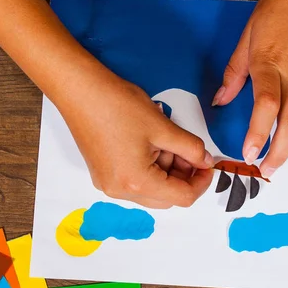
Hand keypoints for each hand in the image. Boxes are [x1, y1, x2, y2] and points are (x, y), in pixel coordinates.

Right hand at [57, 67, 213, 207]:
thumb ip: (191, 148)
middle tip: (188, 150)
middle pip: (166, 198)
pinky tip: (149, 142)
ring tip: (164, 140)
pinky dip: (150, 167)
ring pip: (151, 189)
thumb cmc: (117, 105)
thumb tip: (206, 161)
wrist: (79, 89)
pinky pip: (135, 180)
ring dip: (166, 170)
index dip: (201, 182)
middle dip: (183, 176)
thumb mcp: (163, 127)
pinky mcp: (102, 174)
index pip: (182, 197)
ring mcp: (108, 184)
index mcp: (136, 183)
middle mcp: (120, 191)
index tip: (208, 164)